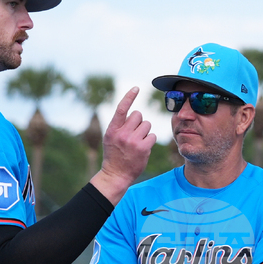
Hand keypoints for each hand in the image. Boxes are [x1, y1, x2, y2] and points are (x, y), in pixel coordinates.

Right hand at [90, 88, 154, 203]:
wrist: (115, 175)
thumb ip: (119, 125)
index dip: (129, 97)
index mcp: (112, 129)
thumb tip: (133, 112)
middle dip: (139, 122)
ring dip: (145, 132)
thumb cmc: (114, 154)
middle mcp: (122, 133)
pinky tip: (142, 148)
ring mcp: (133, 141)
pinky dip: (149, 141)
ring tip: (137, 142)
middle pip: (138, 115)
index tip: (136, 88)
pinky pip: (152, 136)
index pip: (122, 109)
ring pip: (147, 125)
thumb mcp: (110, 137)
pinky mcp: (143, 148)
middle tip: (134, 134)